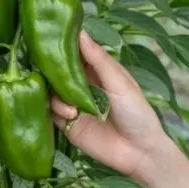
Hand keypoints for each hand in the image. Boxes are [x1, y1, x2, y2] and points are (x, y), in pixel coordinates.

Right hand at [51, 31, 175, 185]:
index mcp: (98, 71)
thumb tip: (80, 34)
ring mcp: (73, 104)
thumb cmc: (138, 113)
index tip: (51, 35)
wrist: (139, 153)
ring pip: (51, 91)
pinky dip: (55, 110)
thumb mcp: (120, 83)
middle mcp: (82, 86)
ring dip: (57, 95)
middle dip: (52, 70)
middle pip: (58, 71)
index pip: (76, 52)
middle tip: (49, 68)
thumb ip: (99, 60)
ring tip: (72, 108)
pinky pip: (50, 112)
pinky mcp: (67, 124)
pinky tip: (70, 115)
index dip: (64, 44)